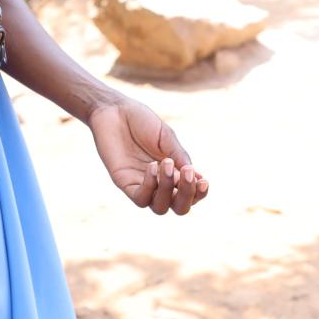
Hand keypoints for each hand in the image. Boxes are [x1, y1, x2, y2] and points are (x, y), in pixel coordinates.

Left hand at [88, 96, 208, 214]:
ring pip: (160, 207)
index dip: (199, 193)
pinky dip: (149, 186)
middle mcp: (160, 183)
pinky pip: (140, 198)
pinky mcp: (125, 183)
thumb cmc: (141, 121)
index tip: (203, 181)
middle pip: (178, 207)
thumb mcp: (166, 137)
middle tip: (187, 174)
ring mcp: (142, 184)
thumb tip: (196, 176)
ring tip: (166, 164)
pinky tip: (151, 166)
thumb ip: (179, 156)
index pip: (191, 193)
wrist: (114, 110)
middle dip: (187, 196)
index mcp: (174, 172)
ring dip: (168, 189)